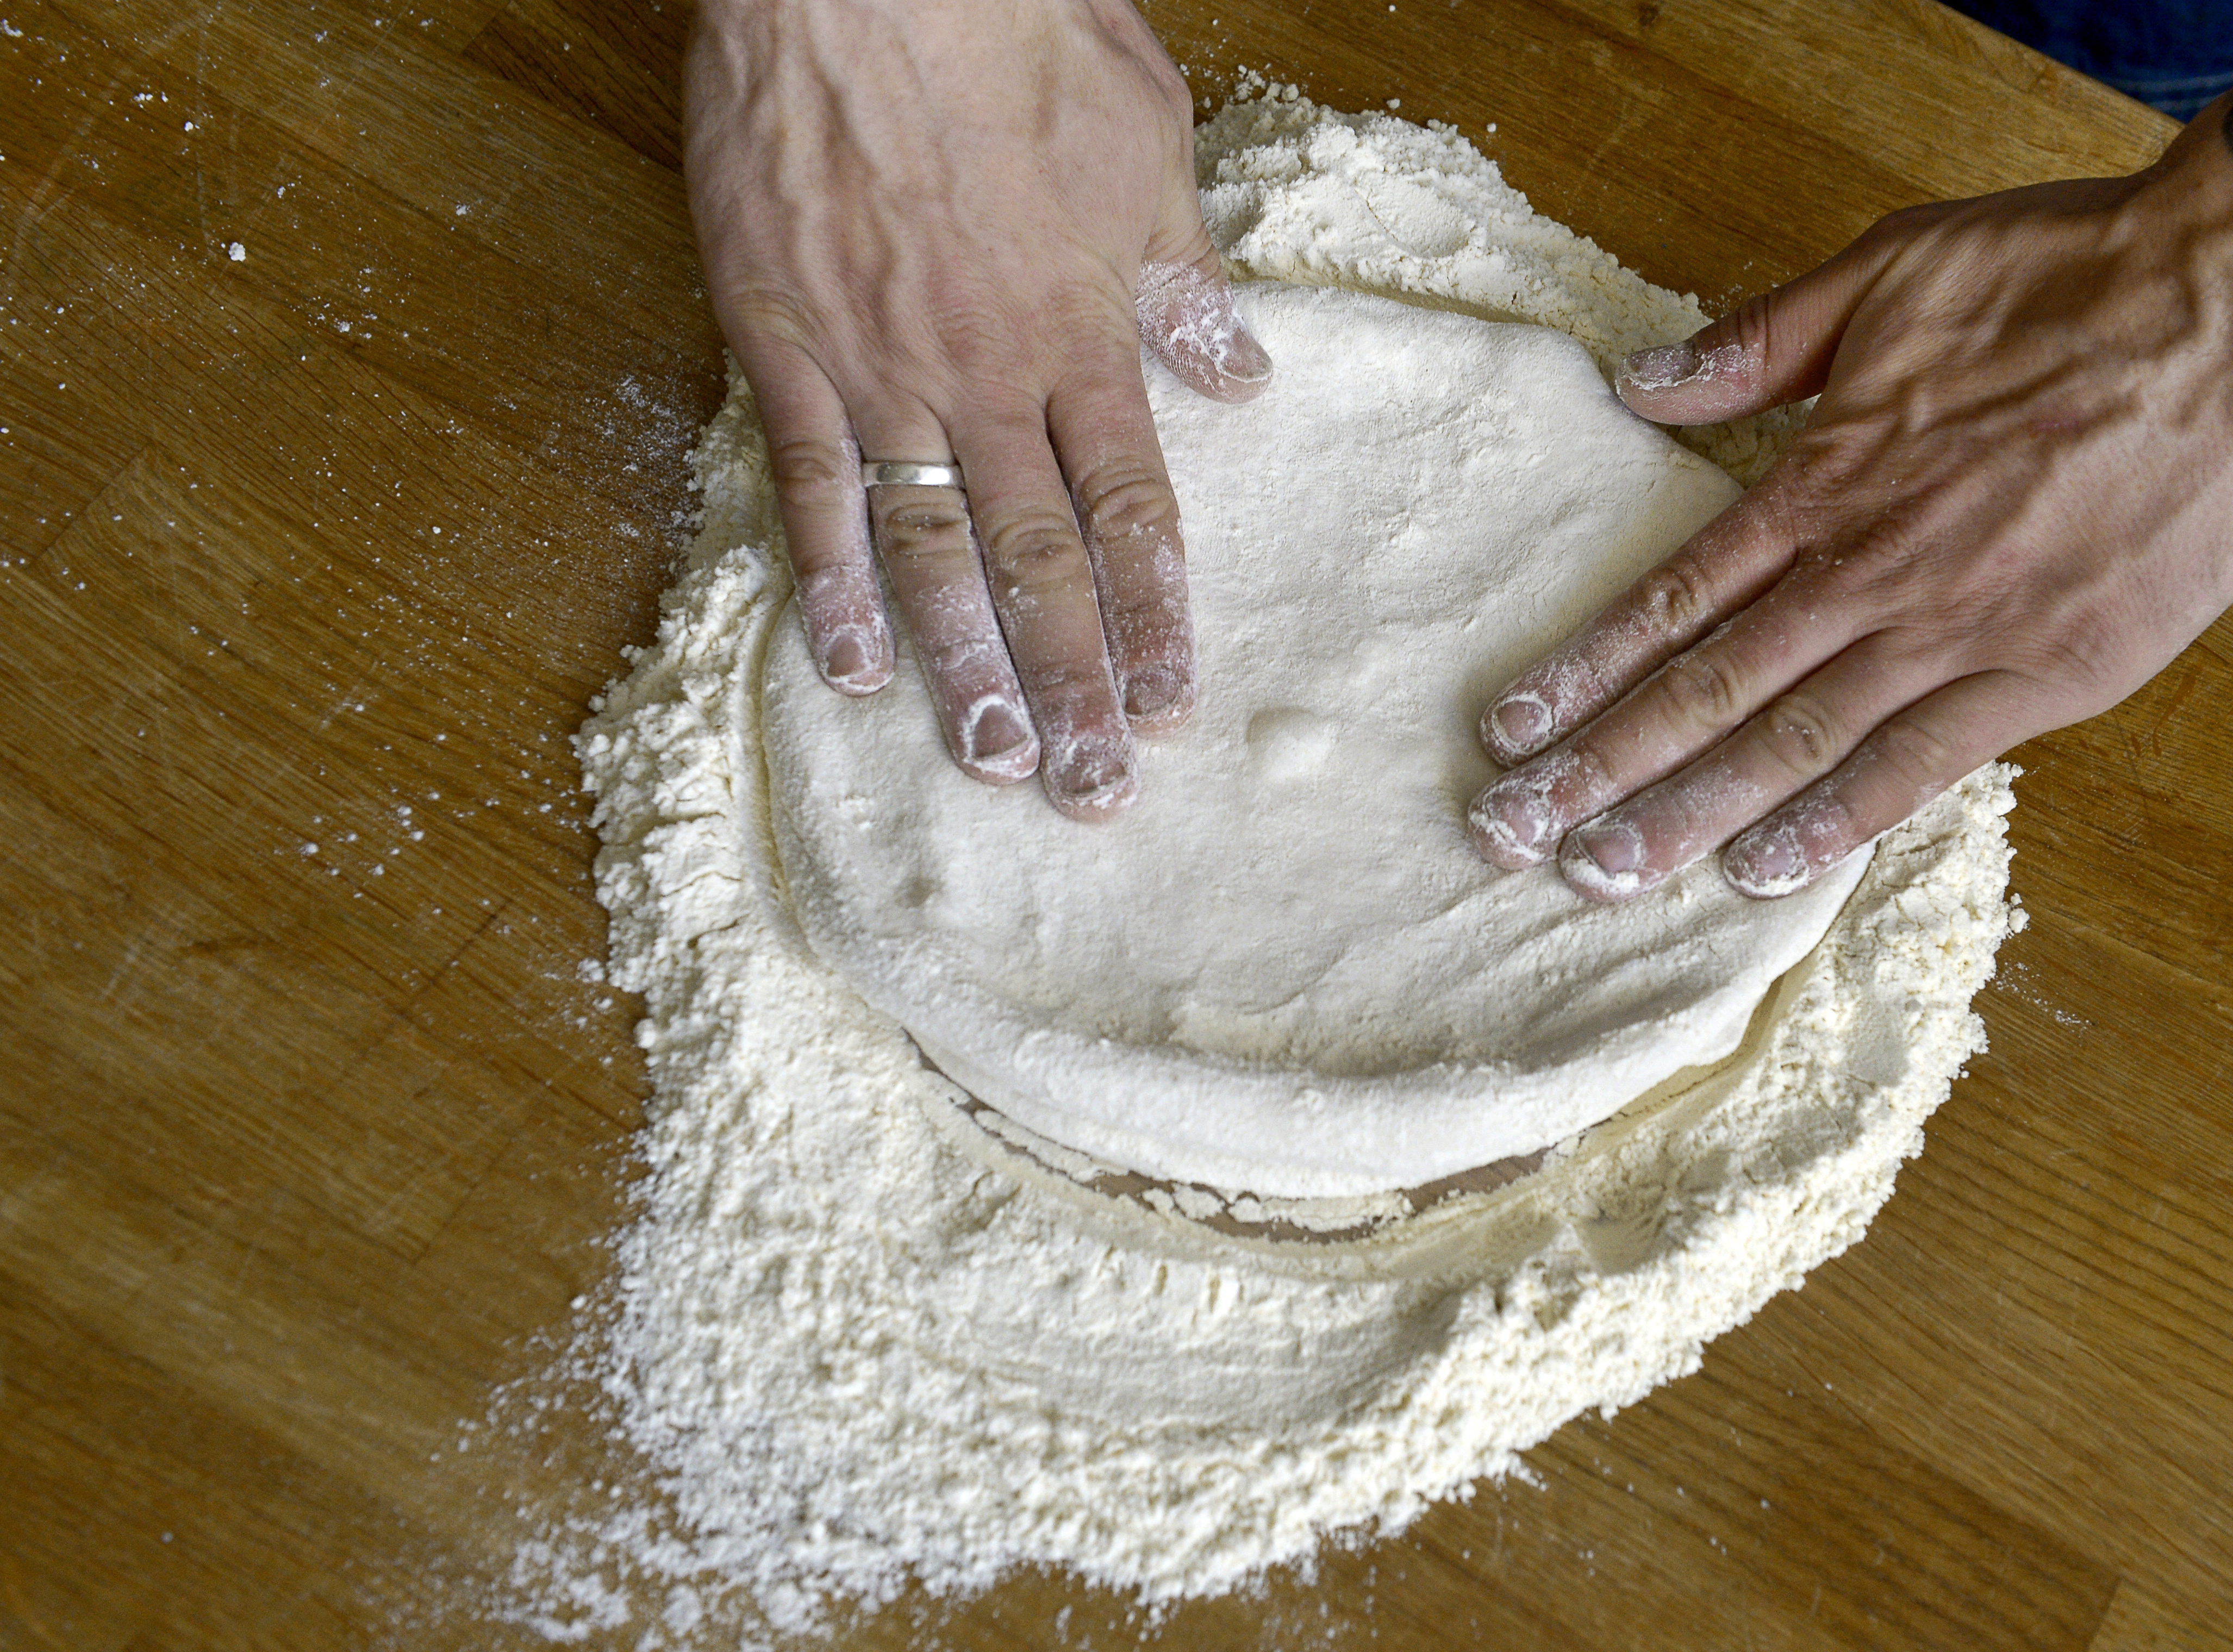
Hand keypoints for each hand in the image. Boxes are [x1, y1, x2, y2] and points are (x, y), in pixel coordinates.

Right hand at [684, 0, 1269, 816]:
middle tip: (1097, 789)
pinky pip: (812, 489)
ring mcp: (878, 370)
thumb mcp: (1146, 143)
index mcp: (1080, 331)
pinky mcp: (783, 345)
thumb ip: (1185, 276)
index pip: (1131, 509)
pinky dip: (832, 584)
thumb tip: (1243, 374)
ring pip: (932, 550)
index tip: (1173, 701)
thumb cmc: (1014, 29)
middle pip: (1042, 560)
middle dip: (1075, 682)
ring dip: (966, 667)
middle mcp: (985, 375)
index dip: (1155, 614)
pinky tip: (854, 670)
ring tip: (995, 764)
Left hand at [1466, 107, 2232, 901]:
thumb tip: (1638, 379)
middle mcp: (1873, 572)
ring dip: (1686, 814)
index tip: (1507, 732)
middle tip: (1507, 837)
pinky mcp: (2053, 674)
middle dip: (1600, 770)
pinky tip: (1759, 870)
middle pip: (1707, 691)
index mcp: (1829, 481)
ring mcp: (1961, 633)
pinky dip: (1836, 821)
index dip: (1581, 672)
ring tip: (1597, 874)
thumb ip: (1758, 341)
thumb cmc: (2071, 274)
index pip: (1672, 600)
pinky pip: (1921, 765)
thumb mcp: (1892, 267)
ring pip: (1792, 743)